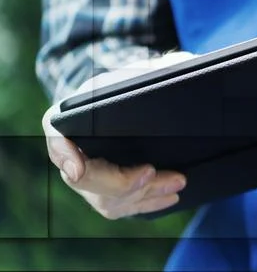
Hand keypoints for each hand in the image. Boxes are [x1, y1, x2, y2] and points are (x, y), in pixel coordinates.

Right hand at [43, 51, 194, 219]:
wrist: (125, 104)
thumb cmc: (128, 84)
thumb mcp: (139, 70)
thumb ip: (157, 68)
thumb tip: (185, 64)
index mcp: (67, 119)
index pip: (56, 138)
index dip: (64, 154)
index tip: (78, 168)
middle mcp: (70, 153)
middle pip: (85, 179)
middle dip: (121, 182)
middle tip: (154, 173)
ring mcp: (87, 178)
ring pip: (105, 199)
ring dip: (141, 196)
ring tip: (176, 184)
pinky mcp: (105, 192)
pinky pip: (119, 207)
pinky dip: (145, 204)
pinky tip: (168, 197)